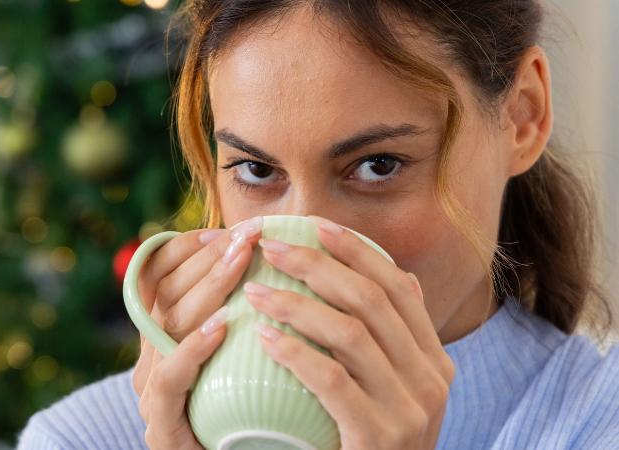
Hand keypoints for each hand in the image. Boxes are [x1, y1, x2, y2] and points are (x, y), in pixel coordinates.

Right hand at [131, 217, 261, 447]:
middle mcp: (152, 356)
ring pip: (168, 324)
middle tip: (248, 234)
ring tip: (241, 260)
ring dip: (207, 287)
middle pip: (166, 292)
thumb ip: (249, 313)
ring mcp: (152, 390)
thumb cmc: (251, 411)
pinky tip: (220, 327)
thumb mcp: (245, 351)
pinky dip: (192, 349)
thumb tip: (286, 261)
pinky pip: (169, 379)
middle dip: (207, 257)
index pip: (160, 277)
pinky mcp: (161, 426)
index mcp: (166, 334)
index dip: (188, 248)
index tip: (227, 229)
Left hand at [244, 215, 454, 449]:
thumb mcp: (388, 390)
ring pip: (353, 333)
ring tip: (254, 291)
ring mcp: (410, 411)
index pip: (399, 287)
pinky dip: (296, 353)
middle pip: (373, 300)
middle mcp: (432, 379)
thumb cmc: (367, 442)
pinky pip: (332, 381)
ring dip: (298, 303)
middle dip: (319, 265)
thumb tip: (377, 274)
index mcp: (434, 360)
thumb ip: (384, 342)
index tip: (316, 225)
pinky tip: (263, 338)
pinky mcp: (380, 438)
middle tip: (271, 247)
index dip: (357, 251)